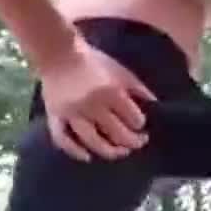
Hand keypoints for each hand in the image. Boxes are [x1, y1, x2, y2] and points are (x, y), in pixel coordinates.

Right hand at [40, 37, 155, 161]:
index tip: (141, 125)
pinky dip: (74, 151)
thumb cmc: (93, 61)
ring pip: (92, 140)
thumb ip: (137, 87)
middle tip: (138, 142)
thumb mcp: (120, 70)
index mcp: (110, 91)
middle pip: (116, 133)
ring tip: (120, 153)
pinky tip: (87, 157)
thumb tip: (155, 103)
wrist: (58, 53)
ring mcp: (72, 113)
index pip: (132, 117)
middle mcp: (92, 105)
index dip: (140, 124)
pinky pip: (62, 138)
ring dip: (109, 151)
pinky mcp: (55, 116)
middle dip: (132, 141)